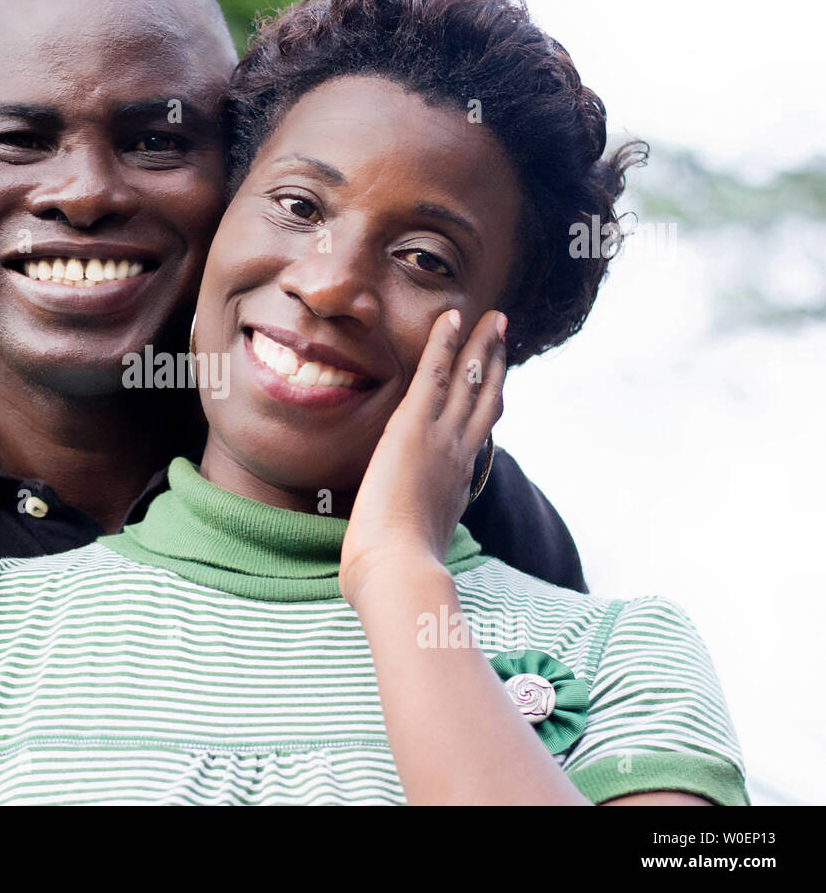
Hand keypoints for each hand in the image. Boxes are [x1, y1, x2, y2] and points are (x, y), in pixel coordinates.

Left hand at [339, 308, 507, 607]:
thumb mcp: (410, 552)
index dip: (486, 407)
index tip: (493, 388)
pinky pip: (435, 373)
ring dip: (480, 345)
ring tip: (491, 318)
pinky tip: (452, 317)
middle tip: (504, 336)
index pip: (476, 436)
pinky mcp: (415, 427)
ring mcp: (441, 439)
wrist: (397, 572)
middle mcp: (458, 456)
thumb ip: (408, 543)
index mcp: (455, 485)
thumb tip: (388, 563)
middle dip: (496, 366)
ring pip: (470, 380)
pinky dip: (445, 343)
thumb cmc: (393, 575)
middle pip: (486, 400)